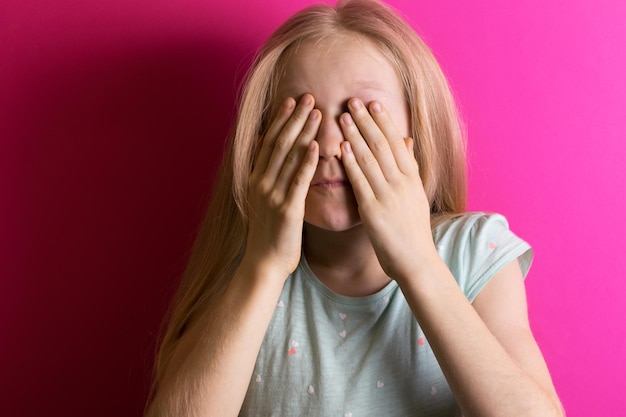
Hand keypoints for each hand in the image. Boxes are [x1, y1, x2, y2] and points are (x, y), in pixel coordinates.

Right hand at [243, 94, 320, 279]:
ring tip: (316, 112)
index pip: (269, 141)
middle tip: (308, 97)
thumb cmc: (269, 233)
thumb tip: (269, 153)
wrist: (264, 263)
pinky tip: (317, 146)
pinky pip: (298, 181)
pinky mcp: (287, 209)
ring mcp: (272, 195)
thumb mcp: (262, 201)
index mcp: (255, 179)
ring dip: (303, 132)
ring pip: (288, 157)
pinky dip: (307, 161)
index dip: (281, 120)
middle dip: (294, 118)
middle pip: (279, 143)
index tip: (292, 100)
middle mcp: (261, 183)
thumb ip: (267, 176)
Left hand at [339, 98, 438, 280]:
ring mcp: (388, 195)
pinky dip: (350, 163)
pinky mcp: (373, 211)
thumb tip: (407, 140)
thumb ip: (409, 167)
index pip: (396, 142)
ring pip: (370, 159)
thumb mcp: (416, 195)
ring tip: (342, 116)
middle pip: (382, 145)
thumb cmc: (413, 230)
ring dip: (354, 135)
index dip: (384, 121)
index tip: (373, 103)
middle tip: (352, 101)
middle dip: (366, 121)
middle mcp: (401, 183)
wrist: (416, 261)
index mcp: (412, 178)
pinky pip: (360, 181)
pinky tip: (341, 148)